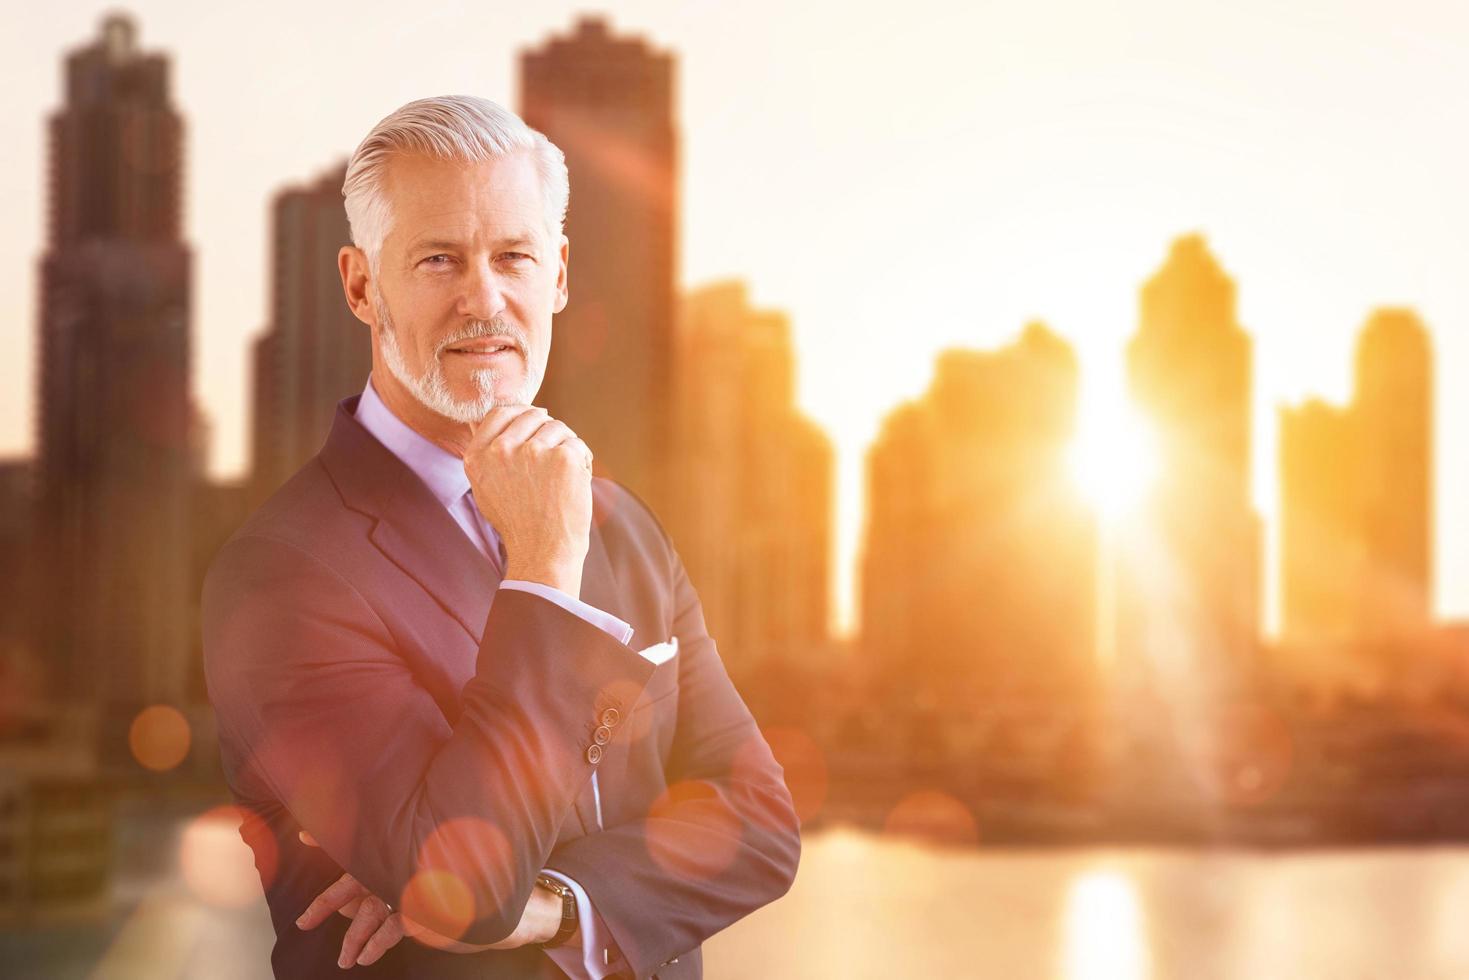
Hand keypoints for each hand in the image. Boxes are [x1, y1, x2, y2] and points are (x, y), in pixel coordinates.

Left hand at [295, 831, 571, 957]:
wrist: (509, 904)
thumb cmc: (470, 886)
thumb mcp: (430, 879)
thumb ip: (398, 873)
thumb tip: (363, 891)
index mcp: (403, 850)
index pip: (362, 848)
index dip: (331, 840)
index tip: (301, 836)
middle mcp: (406, 864)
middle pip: (358, 881)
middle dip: (328, 902)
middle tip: (304, 922)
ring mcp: (418, 884)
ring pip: (375, 909)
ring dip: (357, 937)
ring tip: (346, 961)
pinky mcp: (432, 904)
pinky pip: (398, 924)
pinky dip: (381, 939)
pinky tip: (370, 955)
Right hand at [464, 405, 592, 595]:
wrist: (542, 552)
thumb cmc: (519, 523)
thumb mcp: (486, 487)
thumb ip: (489, 453)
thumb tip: (507, 416)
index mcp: (477, 457)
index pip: (500, 413)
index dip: (522, 413)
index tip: (536, 422)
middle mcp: (501, 450)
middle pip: (533, 416)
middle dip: (548, 433)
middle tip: (554, 462)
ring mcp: (532, 451)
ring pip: (558, 428)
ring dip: (566, 447)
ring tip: (563, 478)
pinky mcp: (562, 457)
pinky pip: (577, 445)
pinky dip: (583, 462)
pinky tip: (576, 482)